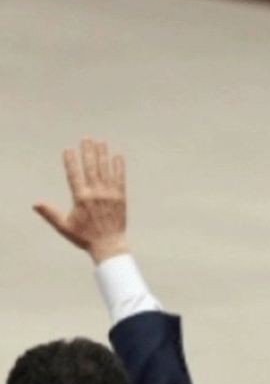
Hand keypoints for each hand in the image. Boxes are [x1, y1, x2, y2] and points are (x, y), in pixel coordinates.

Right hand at [34, 139, 129, 263]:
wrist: (109, 245)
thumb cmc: (85, 237)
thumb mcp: (64, 226)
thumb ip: (50, 213)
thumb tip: (35, 203)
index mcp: (81, 198)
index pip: (74, 175)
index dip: (70, 162)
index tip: (68, 149)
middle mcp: (95, 193)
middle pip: (91, 168)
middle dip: (88, 152)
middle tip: (86, 138)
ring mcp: (109, 194)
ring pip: (105, 170)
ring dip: (103, 154)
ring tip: (101, 141)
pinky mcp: (121, 197)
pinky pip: (120, 178)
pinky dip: (119, 166)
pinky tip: (118, 155)